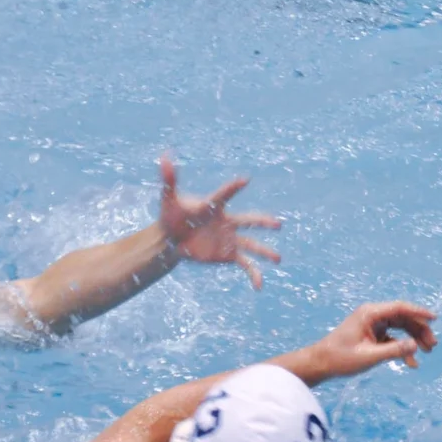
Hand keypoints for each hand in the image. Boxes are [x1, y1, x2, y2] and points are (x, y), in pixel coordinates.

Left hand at [157, 155, 280, 287]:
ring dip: (265, 252)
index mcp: (215, 206)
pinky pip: (245, 264)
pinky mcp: (228, 255)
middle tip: (278, 224)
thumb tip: (164, 155)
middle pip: (249, 221)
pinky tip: (259, 286)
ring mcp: (230, 239)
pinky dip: (253, 274)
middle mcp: (228, 222)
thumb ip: (169, 179)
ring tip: (278, 259)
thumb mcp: (169, 198)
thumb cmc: (173, 215)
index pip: (225, 195)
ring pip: (252, 245)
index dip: (233, 188)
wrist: (172, 238)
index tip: (244, 180)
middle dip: (262, 222)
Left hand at [303, 301, 438, 379]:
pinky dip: (402, 347)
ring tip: (427, 351)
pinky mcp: (372, 335)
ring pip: (400, 327)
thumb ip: (394, 350)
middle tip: (432, 345)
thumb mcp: (369, 356)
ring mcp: (373, 324)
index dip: (419, 312)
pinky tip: (411, 362)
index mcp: (370, 313)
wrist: (321, 364)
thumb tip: (416, 345)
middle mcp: (373, 315)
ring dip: (413, 338)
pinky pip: (393, 338)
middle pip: (403, 318)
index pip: (400, 308)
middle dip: (419, 330)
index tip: (435, 319)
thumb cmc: (341, 358)